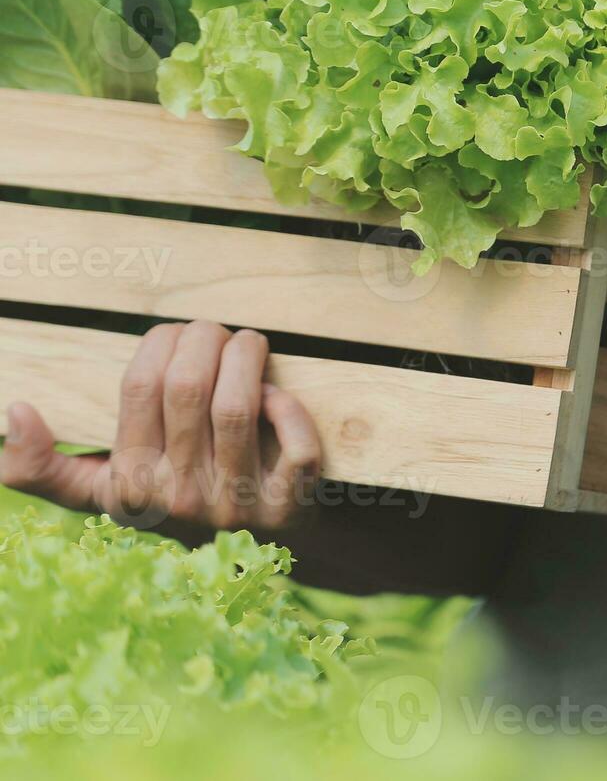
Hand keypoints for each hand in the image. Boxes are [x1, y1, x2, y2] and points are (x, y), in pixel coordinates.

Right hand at [2, 321, 320, 535]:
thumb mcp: (98, 490)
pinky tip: (275, 395)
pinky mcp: (288, 509)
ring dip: (247, 356)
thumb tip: (16, 412)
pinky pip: (297, 449)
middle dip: (205, 338)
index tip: (174, 334)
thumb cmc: (167, 499)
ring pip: (238, 407)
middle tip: (215, 332)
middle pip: (190, 387)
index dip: (161, 342)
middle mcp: (181, 498)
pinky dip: (289, 409)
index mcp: (132, 484)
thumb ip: (44, 467)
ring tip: (247, 345)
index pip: (140, 386)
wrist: (244, 555)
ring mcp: (237, 506)